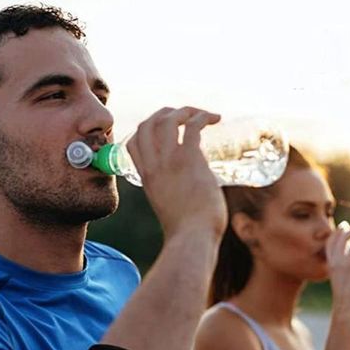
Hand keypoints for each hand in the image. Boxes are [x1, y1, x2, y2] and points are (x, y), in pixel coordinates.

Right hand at [126, 106, 227, 240]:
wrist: (192, 239)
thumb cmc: (188, 231)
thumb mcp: (171, 208)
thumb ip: (176, 194)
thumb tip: (198, 192)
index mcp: (147, 178)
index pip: (133, 142)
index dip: (146, 129)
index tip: (166, 130)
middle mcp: (154, 166)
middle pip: (147, 124)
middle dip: (165, 113)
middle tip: (186, 117)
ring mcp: (170, 161)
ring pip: (167, 119)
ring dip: (186, 110)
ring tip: (204, 115)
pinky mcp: (189, 160)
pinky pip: (192, 125)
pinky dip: (204, 116)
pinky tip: (215, 118)